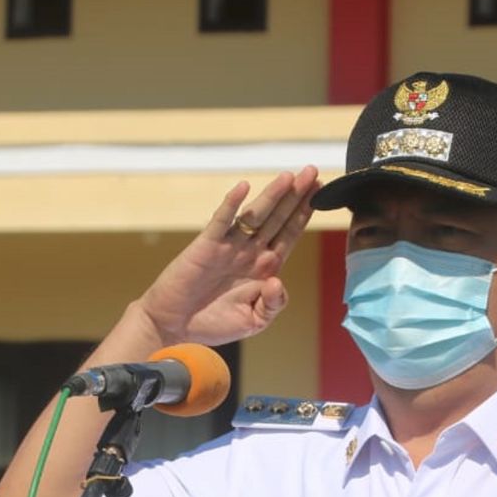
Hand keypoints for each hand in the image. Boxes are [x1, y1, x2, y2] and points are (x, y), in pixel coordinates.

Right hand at [137, 166, 319, 346]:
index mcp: (266, 267)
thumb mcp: (255, 320)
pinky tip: (244, 188)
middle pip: (278, 217)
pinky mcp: (207, 246)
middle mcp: (251, 252)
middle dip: (296, 195)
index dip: (304, 213)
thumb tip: (276, 280)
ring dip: (272, 195)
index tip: (320, 190)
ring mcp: (229, 246)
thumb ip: (273, 304)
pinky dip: (232, 204)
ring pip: (256, 215)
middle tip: (311, 171)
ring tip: (289, 177)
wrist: (176, 326)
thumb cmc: (215, 323)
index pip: (290, 233)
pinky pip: (222, 221)